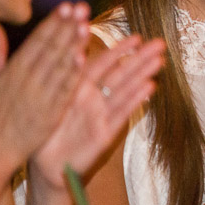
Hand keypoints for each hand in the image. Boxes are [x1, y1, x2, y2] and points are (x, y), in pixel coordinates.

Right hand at [0, 3, 88, 170]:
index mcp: (15, 69)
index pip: (37, 40)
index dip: (53, 22)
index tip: (66, 5)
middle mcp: (28, 78)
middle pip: (51, 48)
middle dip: (66, 27)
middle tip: (81, 7)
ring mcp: (40, 94)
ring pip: (59, 65)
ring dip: (73, 45)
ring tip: (85, 26)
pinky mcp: (51, 111)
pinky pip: (63, 89)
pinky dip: (72, 74)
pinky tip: (82, 58)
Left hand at [30, 35, 164, 188]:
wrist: (45, 166)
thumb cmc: (46, 131)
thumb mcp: (51, 101)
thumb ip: (66, 78)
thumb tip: (77, 51)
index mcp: (78, 89)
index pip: (102, 64)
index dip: (119, 51)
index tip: (137, 37)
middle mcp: (94, 99)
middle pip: (120, 75)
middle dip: (140, 59)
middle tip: (160, 44)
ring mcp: (102, 115)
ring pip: (125, 91)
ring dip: (142, 75)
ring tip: (159, 61)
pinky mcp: (106, 133)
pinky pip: (121, 113)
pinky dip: (135, 100)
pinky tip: (149, 87)